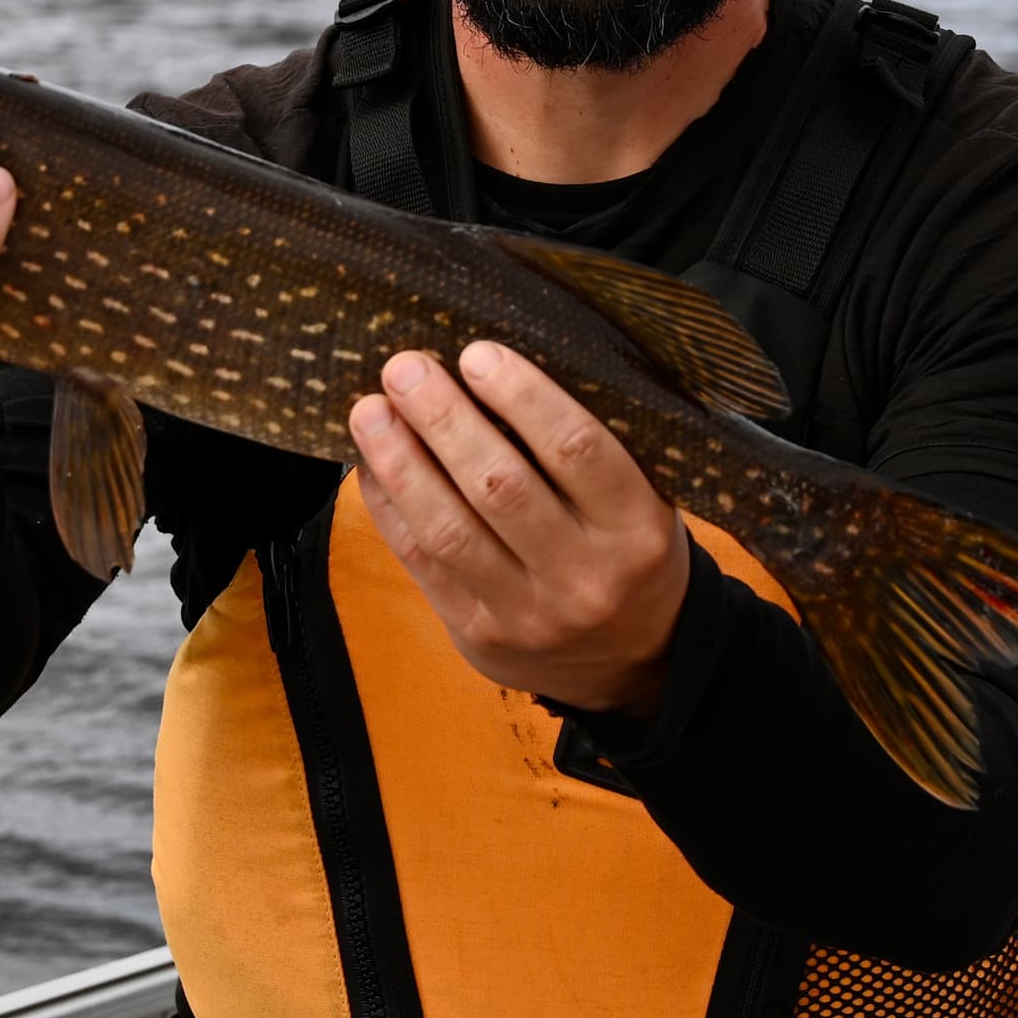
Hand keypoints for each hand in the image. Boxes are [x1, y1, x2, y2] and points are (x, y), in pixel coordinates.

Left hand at [349, 341, 689, 717]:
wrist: (637, 663)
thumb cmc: (630, 552)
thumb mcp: (645, 499)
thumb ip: (588, 446)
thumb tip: (492, 369)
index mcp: (638, 528)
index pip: (577, 449)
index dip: (523, 396)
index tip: (477, 354)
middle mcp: (584, 574)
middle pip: (500, 485)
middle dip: (444, 419)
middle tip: (404, 367)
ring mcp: (527, 613)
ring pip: (449, 529)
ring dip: (402, 462)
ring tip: (371, 411)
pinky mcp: (478, 634)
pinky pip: (421, 563)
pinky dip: (390, 507)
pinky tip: (371, 464)